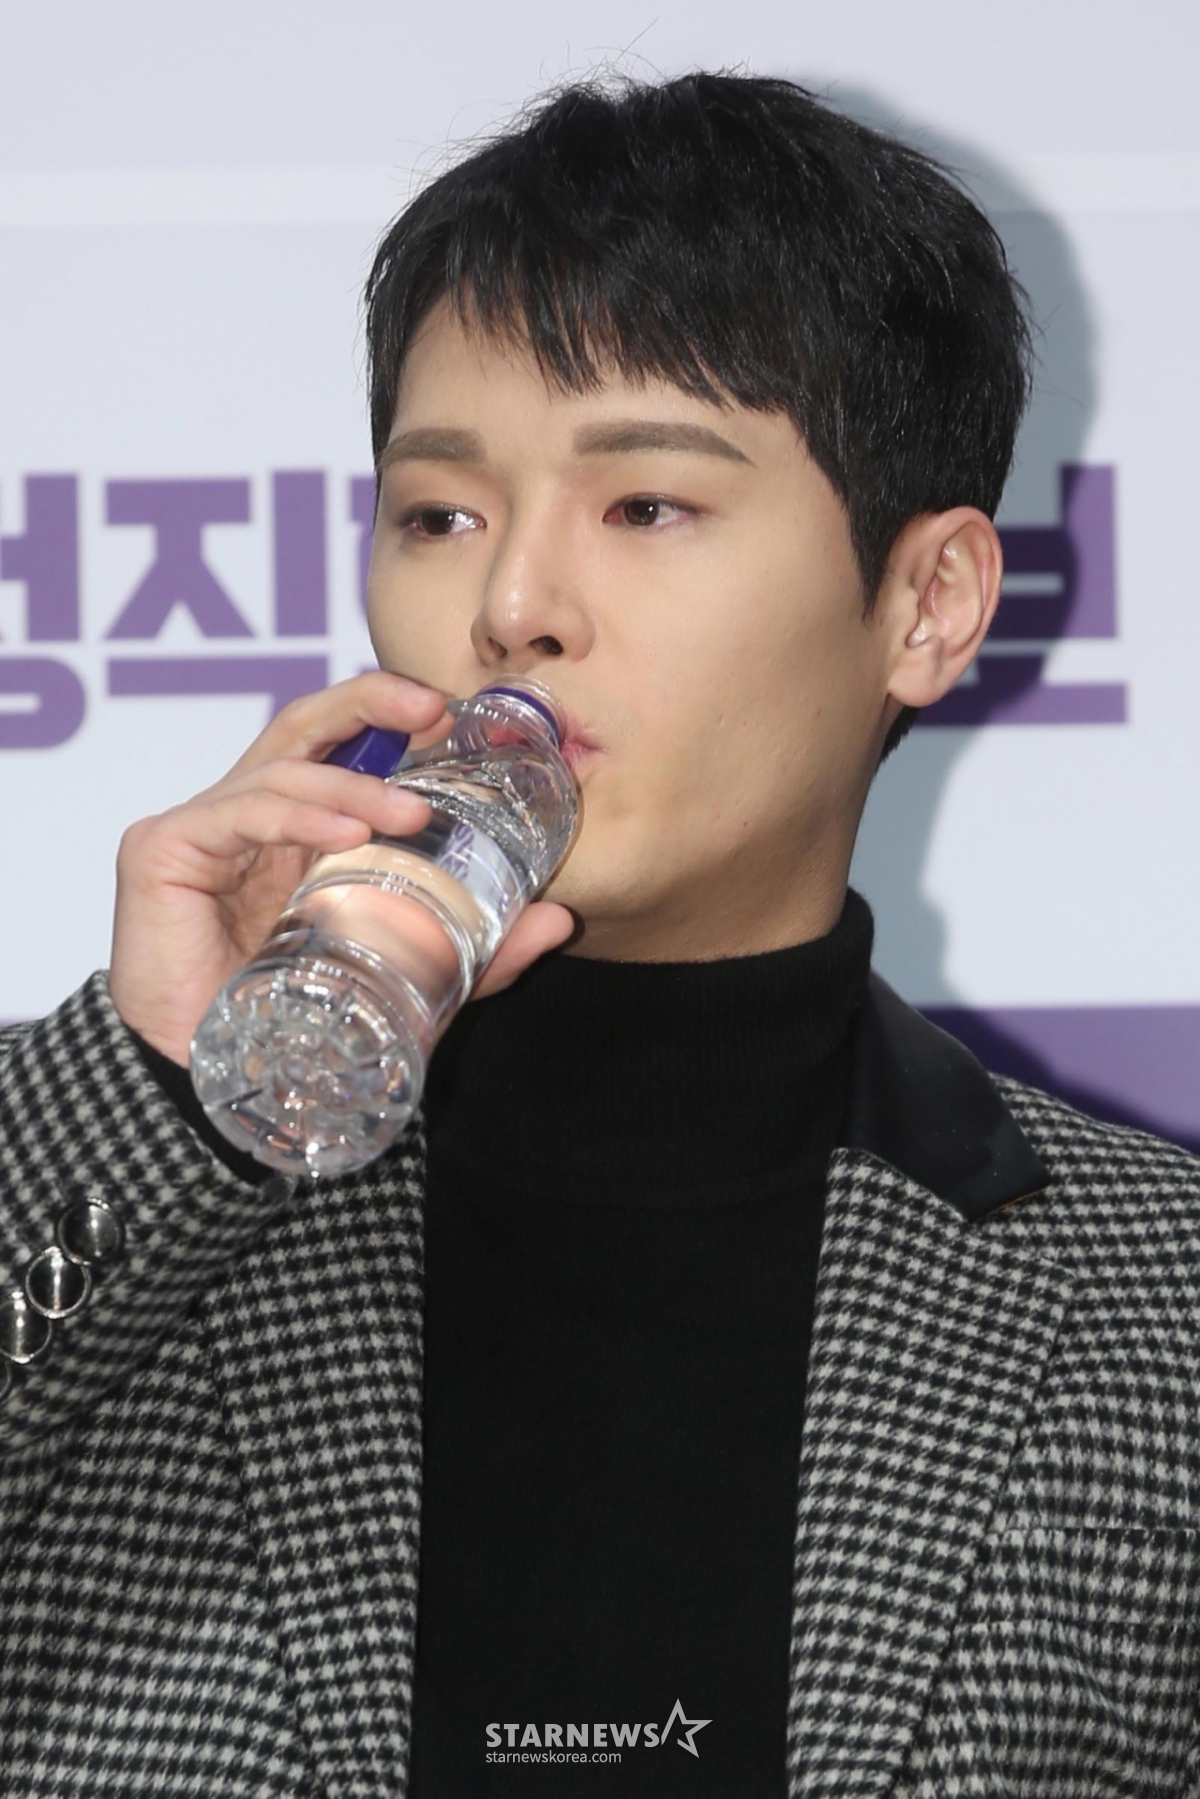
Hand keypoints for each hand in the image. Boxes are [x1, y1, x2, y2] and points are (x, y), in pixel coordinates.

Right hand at [109, 671, 577, 1065]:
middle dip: (373, 705)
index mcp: (301, 831)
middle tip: (435, 712)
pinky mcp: (160, 850)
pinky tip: (346, 835)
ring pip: (284, 771)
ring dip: (353, 786)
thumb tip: (560, 921)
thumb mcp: (405, 975)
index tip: (457, 716)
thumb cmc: (292, 1023)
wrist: (208, 1088)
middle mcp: (251, 815)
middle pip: (308, 725)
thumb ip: (476, 948)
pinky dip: (297, 816)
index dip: (392, 714)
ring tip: (412, 813)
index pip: (344, 744)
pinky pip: (236, 812)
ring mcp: (204, 828)